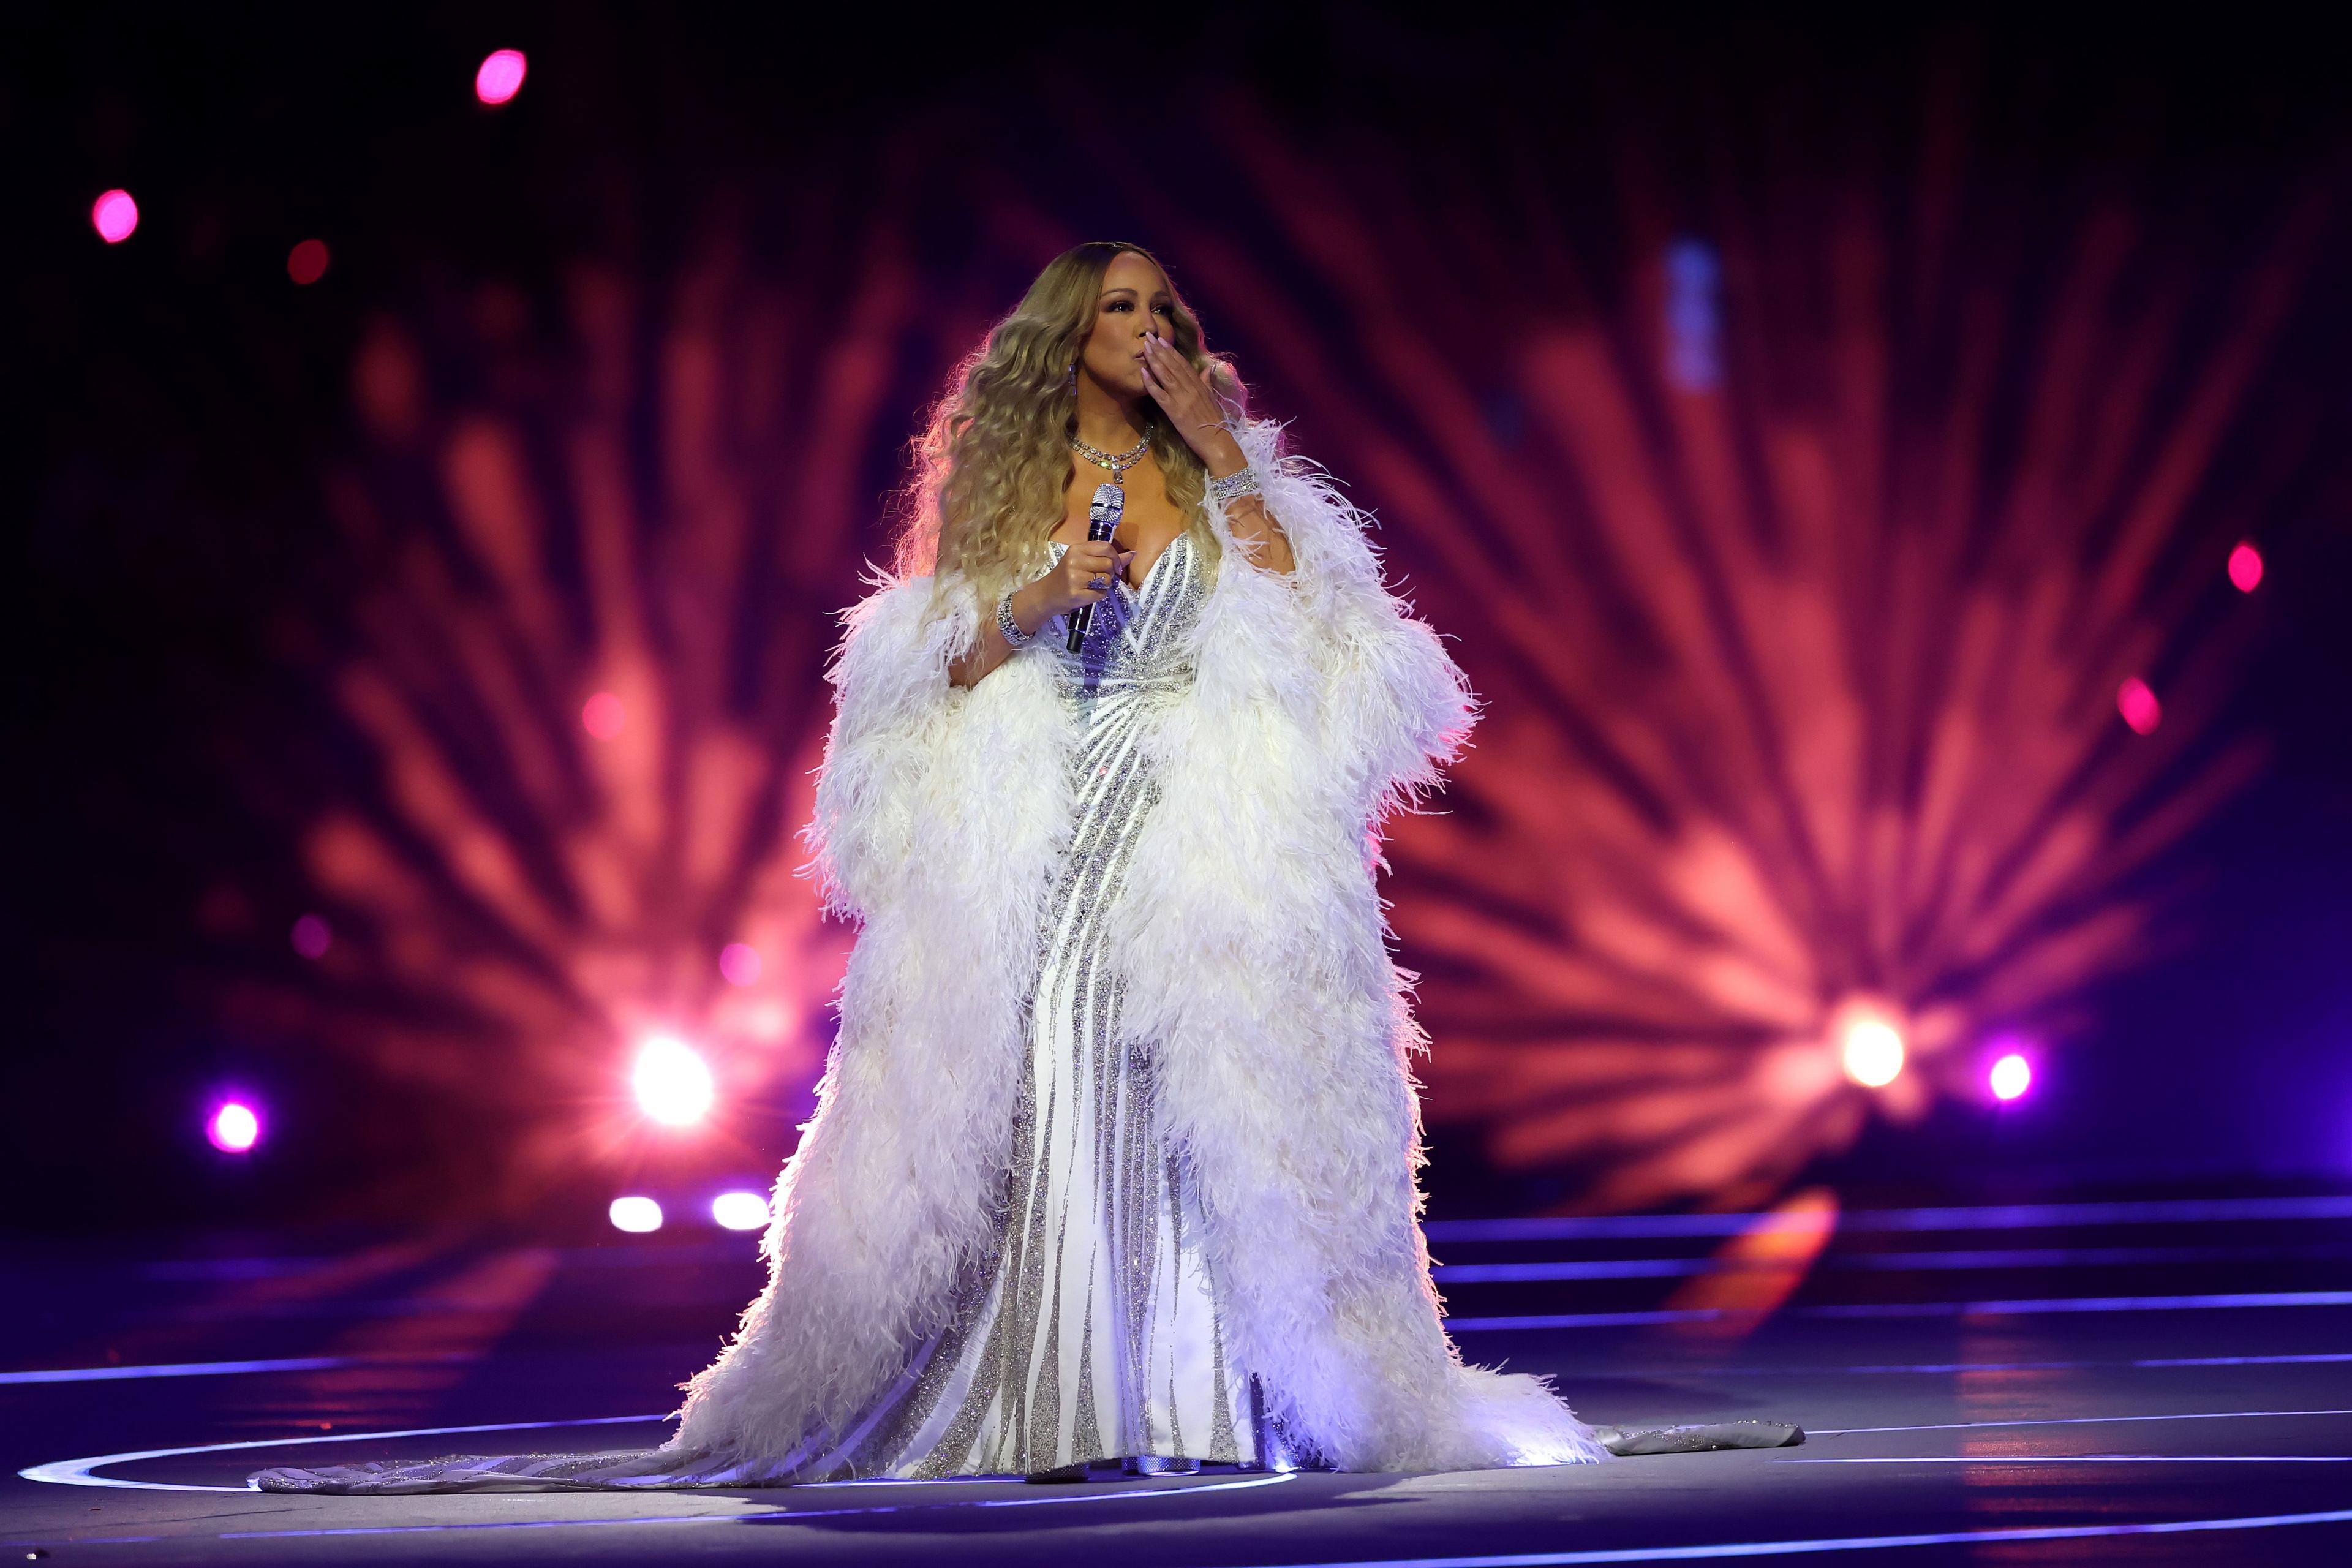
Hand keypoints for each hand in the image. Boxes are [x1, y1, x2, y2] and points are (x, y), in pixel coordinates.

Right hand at [1033, 538, 1136, 617]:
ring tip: (1091, 585)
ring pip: (1107, 579)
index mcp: (1076, 549)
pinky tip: (1087, 594)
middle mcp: (1075, 561)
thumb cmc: (1066, 576)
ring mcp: (1075, 578)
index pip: (1106, 547)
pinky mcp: (1077, 593)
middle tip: (1098, 577)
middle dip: (1110, 573)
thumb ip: (1107, 556)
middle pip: (1109, 564)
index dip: (1116, 557)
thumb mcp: (1082, 561)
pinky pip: (1101, 594)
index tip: (1116, 567)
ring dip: (1104, 585)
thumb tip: (1132, 554)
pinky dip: (1098, 595)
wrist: (1046, 595)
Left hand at [1141, 334, 1245, 474]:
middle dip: (1159, 350)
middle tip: (1148, 336)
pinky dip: (1151, 382)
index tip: (1162, 339)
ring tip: (1144, 347)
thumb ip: (1207, 382)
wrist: (1217, 441)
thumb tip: (1208, 368)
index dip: (1171, 351)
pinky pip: (1159, 394)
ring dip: (1154, 360)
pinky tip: (1142, 372)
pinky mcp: (1174, 411)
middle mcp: (1190, 388)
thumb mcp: (1213, 398)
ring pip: (1166, 375)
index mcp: (1199, 385)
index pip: (1183, 364)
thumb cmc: (1215, 423)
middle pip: (1173, 365)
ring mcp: (1182, 398)